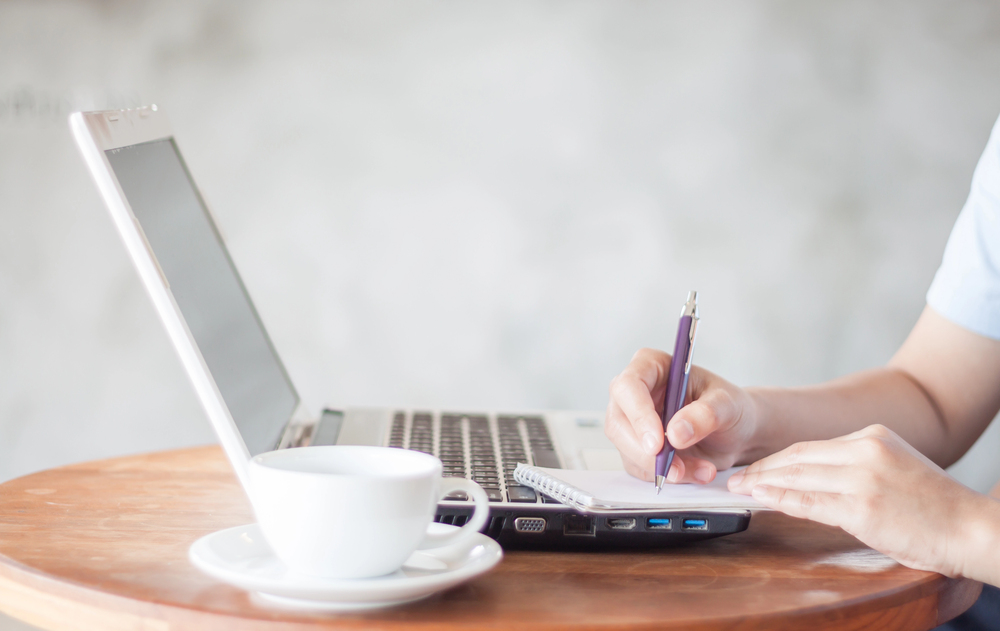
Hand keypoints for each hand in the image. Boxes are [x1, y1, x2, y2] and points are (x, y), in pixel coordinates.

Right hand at [604, 348, 758, 483]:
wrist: (735, 432)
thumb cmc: (729, 407)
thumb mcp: (727, 405)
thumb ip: (705, 414)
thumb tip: (676, 433)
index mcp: (652, 366)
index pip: (629, 386)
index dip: (638, 414)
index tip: (658, 442)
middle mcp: (635, 392)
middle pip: (618, 422)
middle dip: (645, 451)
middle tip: (676, 468)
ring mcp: (632, 421)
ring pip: (626, 449)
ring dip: (661, 468)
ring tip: (701, 469)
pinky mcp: (636, 447)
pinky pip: (639, 467)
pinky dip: (666, 476)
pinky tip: (694, 471)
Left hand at [728, 424, 999, 577]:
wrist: (972, 528)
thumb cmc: (935, 507)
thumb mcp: (895, 466)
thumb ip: (856, 464)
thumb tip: (813, 474)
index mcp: (872, 436)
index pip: (810, 446)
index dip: (776, 458)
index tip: (755, 467)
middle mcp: (865, 450)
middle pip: (797, 457)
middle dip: (761, 468)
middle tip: (735, 476)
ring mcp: (862, 479)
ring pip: (798, 476)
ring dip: (762, 483)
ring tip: (739, 488)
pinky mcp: (861, 508)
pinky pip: (809, 502)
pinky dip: (779, 499)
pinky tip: (761, 499)